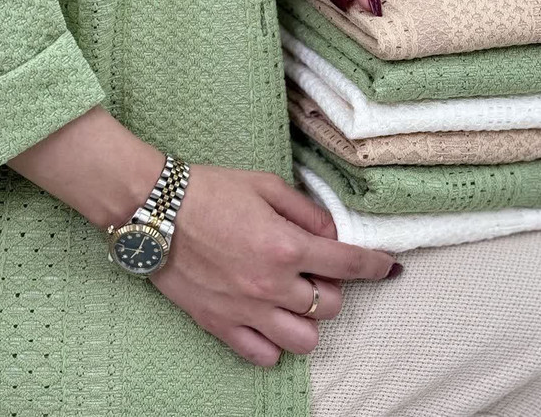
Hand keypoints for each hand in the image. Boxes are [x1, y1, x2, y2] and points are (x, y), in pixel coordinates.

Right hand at [151, 164, 400, 365]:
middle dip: (332, 288)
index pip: (348, 264)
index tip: (386, 267)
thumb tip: (331, 234)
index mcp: (285, 245)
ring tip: (293, 297)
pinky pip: (263, 355)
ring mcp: (246, 310)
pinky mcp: (220, 324)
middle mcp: (271, 284)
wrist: (154, 210)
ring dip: (308, 320)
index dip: (376, 266)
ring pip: (304, 340)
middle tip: (315, 269)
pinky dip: (274, 342)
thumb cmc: (210, 190)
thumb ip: (306, 211)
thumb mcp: (265, 184)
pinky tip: (267, 318)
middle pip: (331, 307)